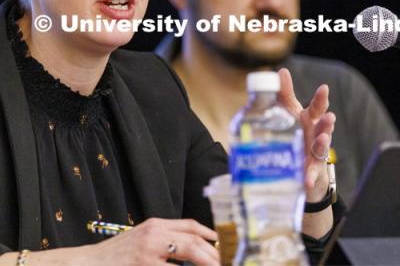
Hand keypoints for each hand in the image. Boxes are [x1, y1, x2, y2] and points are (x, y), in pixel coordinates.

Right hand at [16, 218, 219, 265]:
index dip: (208, 233)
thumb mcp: (142, 240)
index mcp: (155, 225)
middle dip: (212, 253)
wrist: (88, 263)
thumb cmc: (118, 255)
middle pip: (191, 239)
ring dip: (204, 262)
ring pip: (186, 252)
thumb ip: (164, 240)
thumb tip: (192, 249)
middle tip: (225, 261)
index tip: (221, 242)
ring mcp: (148, 251)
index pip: (188, 225)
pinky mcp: (142, 265)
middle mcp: (154, 234)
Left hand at [278, 68, 335, 200]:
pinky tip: (306, 179)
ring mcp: (315, 153)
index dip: (321, 98)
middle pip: (323, 127)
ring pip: (321, 148)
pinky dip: (309, 176)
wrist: (299, 166)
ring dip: (323, 144)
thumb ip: (285, 93)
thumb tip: (281, 71)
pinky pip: (310, 174)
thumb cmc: (296, 134)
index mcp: (310, 119)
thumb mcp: (289, 113)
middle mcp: (315, 134)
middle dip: (327, 122)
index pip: (317, 107)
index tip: (324, 88)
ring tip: (322, 140)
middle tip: (329, 116)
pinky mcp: (310, 171)